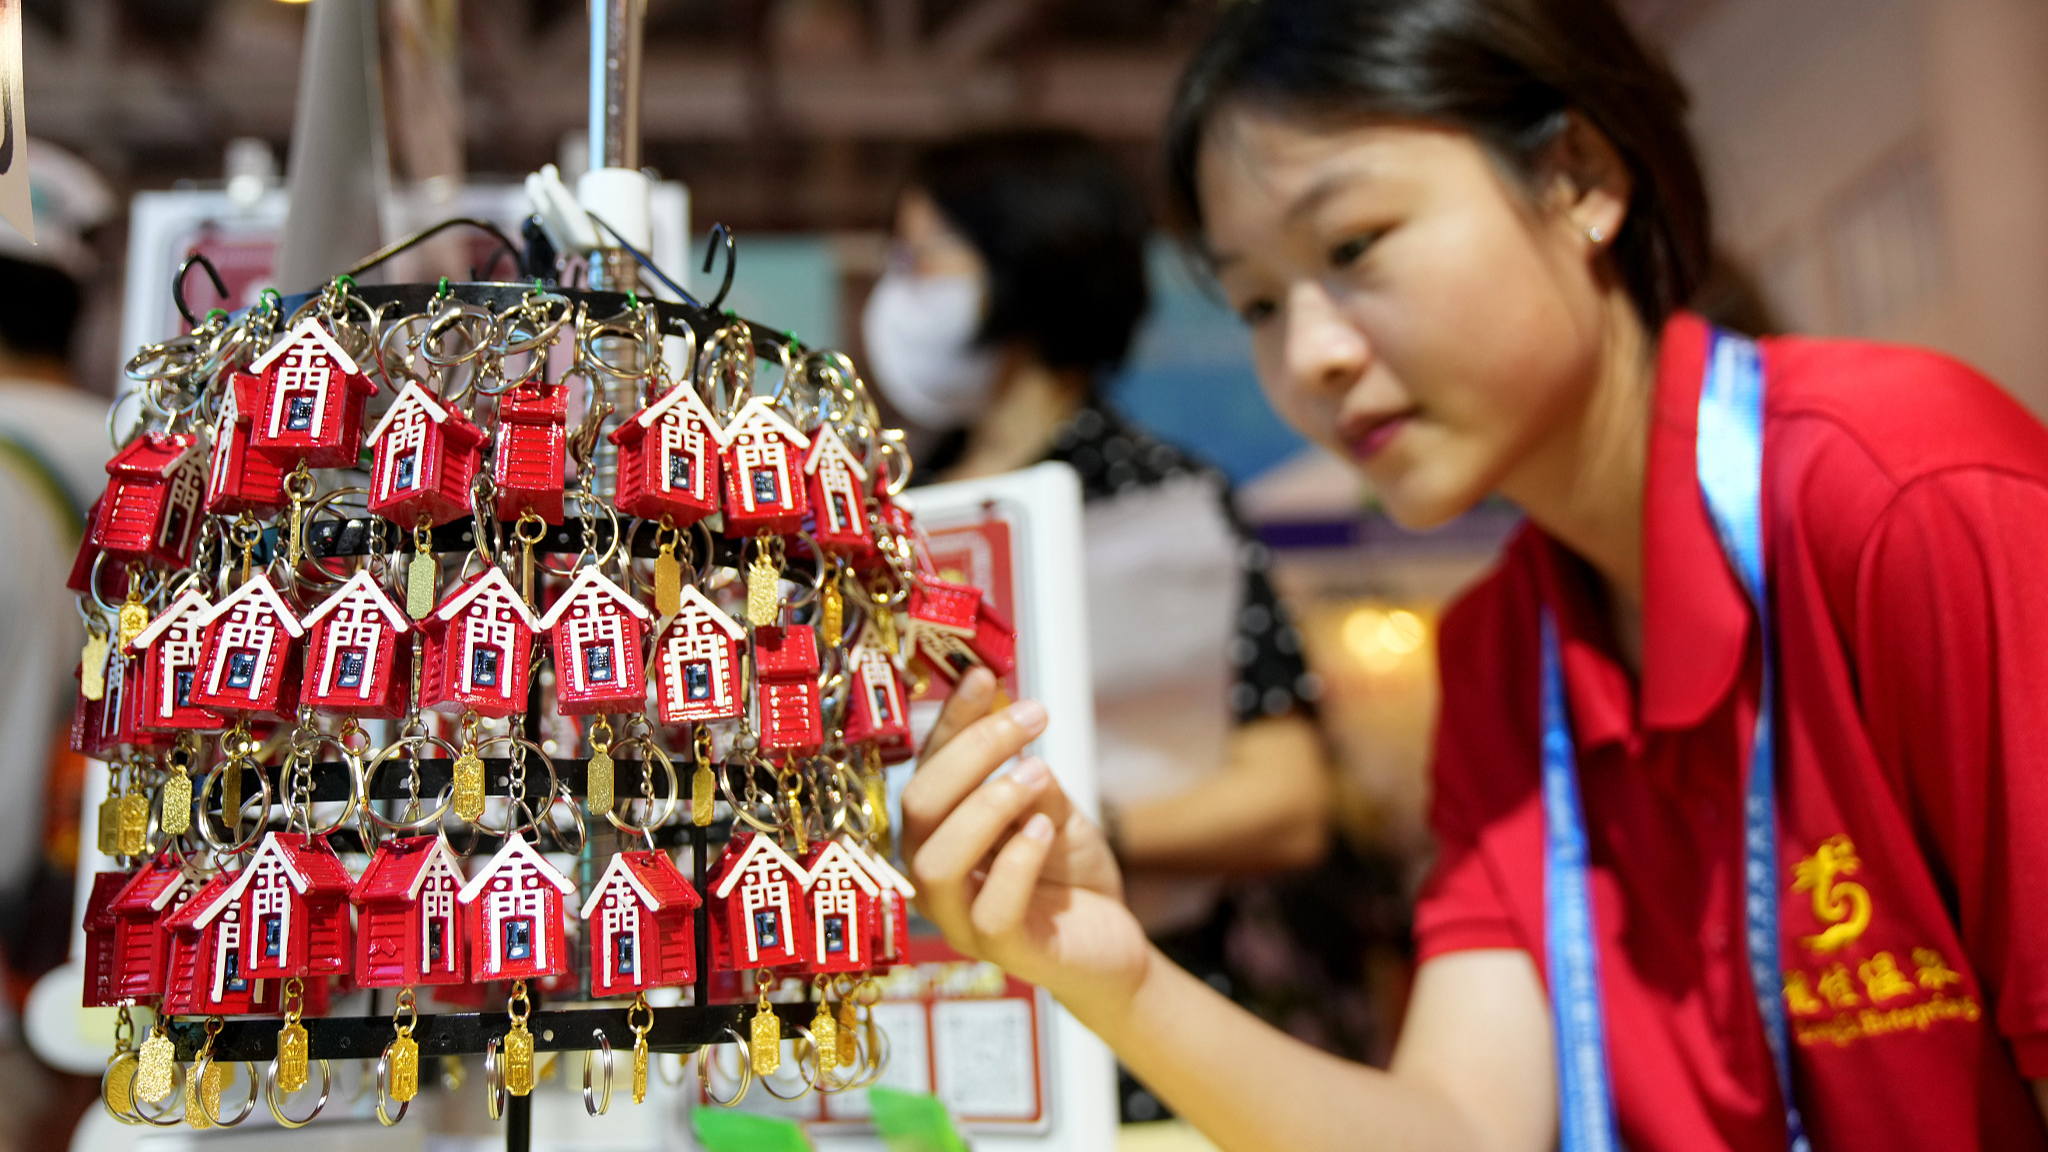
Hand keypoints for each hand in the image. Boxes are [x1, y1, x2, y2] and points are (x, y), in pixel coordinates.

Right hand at [901, 669, 1152, 1012]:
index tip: (983, 674)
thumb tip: (1011, 722)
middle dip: (973, 750)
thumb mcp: (1051, 808)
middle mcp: (934, 874)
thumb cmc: (1069, 873)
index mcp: (938, 832)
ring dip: (986, 805)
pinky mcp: (1001, 949)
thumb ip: (1026, 776)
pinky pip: (992, 908)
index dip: (952, 719)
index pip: (928, 767)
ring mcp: (959, 918)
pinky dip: (1017, 860)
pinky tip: (1044, 828)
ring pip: (937, 860)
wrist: (1110, 940)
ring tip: (1037, 771)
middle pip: (919, 805)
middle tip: (1031, 717)